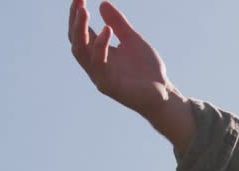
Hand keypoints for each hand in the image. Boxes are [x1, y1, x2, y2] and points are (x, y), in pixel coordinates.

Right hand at [68, 1, 193, 151]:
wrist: (163, 93)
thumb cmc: (147, 70)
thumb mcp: (133, 40)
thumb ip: (119, 24)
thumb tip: (103, 3)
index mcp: (99, 53)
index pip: (82, 32)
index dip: (77, 15)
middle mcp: (95, 63)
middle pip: (76, 40)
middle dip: (75, 20)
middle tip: (78, 2)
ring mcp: (99, 75)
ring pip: (80, 51)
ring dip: (80, 30)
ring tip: (85, 11)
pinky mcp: (108, 85)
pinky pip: (99, 64)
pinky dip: (101, 46)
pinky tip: (107, 30)